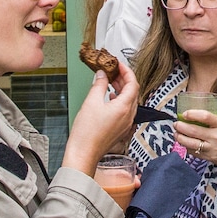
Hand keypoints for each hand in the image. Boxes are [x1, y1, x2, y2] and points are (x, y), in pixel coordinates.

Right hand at [61, 60, 139, 176]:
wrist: (83, 154)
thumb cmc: (86, 133)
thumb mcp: (91, 102)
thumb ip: (99, 85)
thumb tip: (102, 75)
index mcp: (124, 108)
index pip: (133, 83)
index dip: (126, 71)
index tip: (118, 64)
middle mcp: (128, 116)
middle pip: (133, 92)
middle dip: (124, 79)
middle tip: (113, 70)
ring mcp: (126, 123)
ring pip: (129, 101)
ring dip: (122, 89)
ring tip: (111, 81)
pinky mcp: (120, 129)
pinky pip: (125, 110)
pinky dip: (119, 100)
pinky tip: (110, 97)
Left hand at [174, 109, 216, 172]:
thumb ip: (214, 122)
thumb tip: (196, 117)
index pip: (205, 116)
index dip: (192, 114)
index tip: (184, 113)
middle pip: (194, 130)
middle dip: (181, 126)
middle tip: (176, 124)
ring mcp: (213, 148)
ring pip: (191, 143)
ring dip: (180, 138)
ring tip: (176, 134)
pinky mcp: (210, 158)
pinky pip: (194, 153)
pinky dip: (187, 147)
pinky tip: (185, 144)